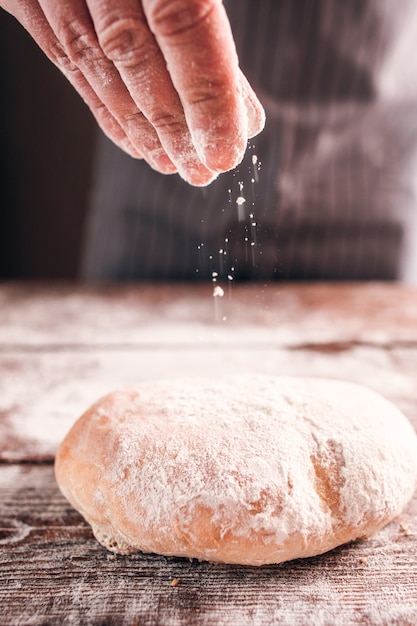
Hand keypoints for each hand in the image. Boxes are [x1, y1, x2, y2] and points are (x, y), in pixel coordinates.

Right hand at [1, 0, 264, 184]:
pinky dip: (97, 100)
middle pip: (135, 53)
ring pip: (94, 59)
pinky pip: (60, 50)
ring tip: (171, 165)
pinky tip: (128, 136)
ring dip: (137, 124)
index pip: (182, 21)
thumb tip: (242, 98)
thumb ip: (204, 3)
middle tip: (206, 171)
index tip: (229, 149)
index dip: (208, 94)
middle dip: (175, 124)